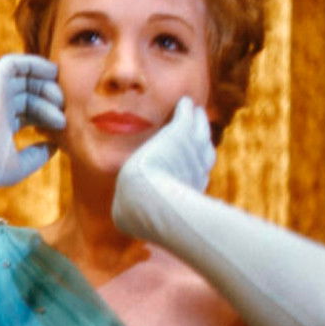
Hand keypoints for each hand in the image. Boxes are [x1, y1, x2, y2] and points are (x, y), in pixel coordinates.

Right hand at [0, 53, 65, 188]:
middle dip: (50, 99)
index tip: (62, 125)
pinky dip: (34, 63)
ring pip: (24, 78)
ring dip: (45, 84)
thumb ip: (37, 155)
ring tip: (60, 99)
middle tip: (63, 113)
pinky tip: (51, 71)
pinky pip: (13, 63)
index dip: (47, 113)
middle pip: (29, 93)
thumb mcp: (19, 165)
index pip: (28, 110)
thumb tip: (55, 146)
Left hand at [112, 96, 215, 239]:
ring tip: (196, 112)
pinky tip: (184, 102)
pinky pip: (186, 116)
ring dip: (197, 121)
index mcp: (188, 190)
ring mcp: (189, 148)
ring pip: (199, 131)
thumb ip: (129, 217)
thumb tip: (121, 222)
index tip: (191, 167)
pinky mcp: (179, 131)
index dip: (193, 170)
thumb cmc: (136, 212)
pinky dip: (185, 109)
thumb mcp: (128, 219)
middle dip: (200, 143)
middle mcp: (195, 169)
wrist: (146, 195)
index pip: (196, 175)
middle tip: (199, 134)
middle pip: (203, 152)